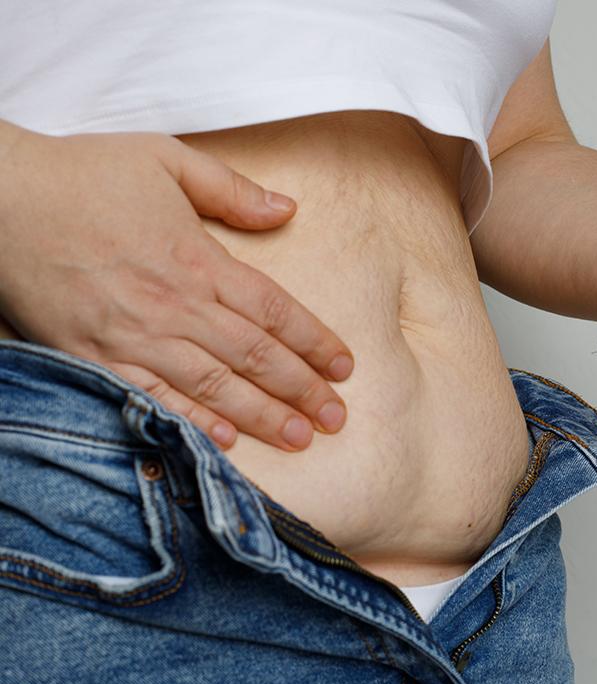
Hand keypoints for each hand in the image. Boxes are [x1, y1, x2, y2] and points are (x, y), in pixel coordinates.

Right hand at [0, 123, 353, 449]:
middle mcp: (174, 304)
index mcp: (198, 259)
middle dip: (302, 390)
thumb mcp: (166, 159)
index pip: (275, 310)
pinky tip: (225, 442)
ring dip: (262, 415)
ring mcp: (133, 335)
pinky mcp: (93, 357)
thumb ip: (233, 190)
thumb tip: (289, 209)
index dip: (315, 342)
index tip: (345, 367)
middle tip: (335, 418)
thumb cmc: (84, 173)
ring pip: (214, 386)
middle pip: (254, 356)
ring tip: (300, 438)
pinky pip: (152, 398)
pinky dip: (190, 422)